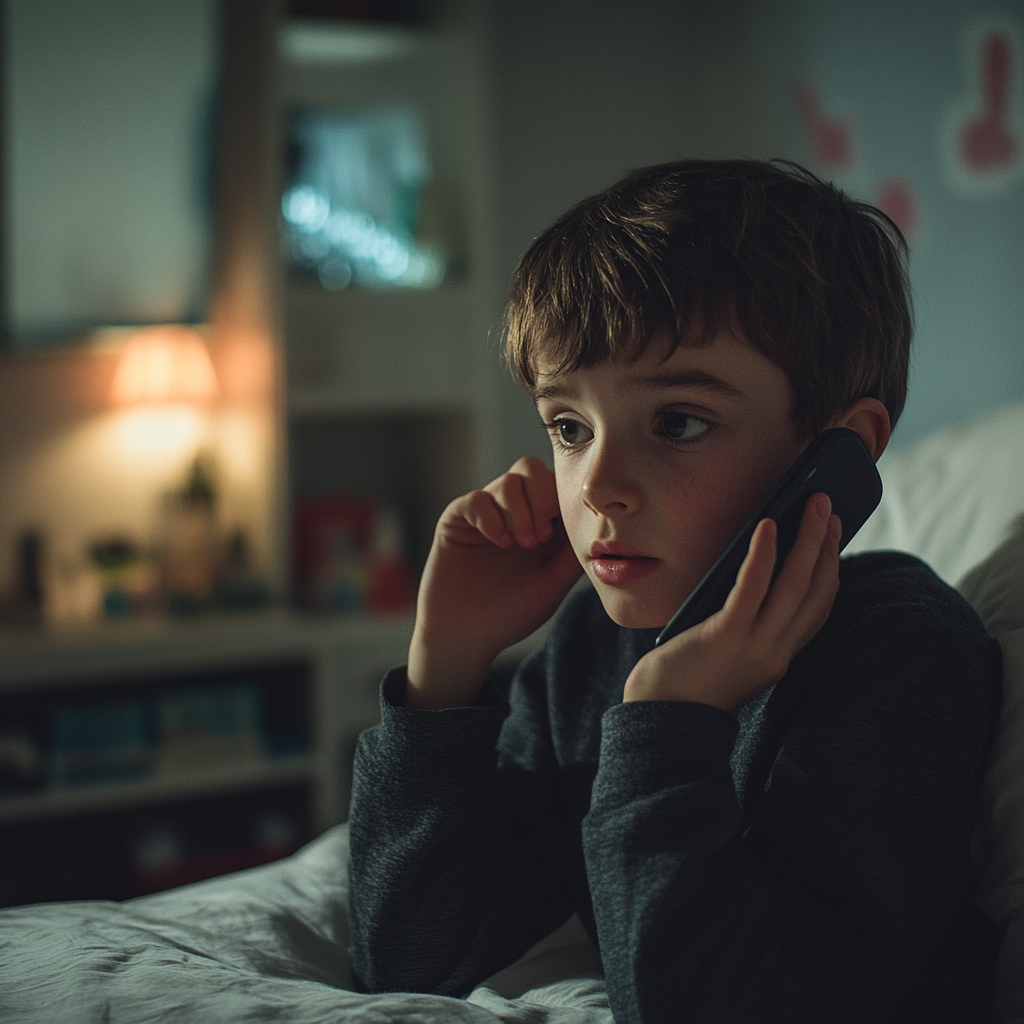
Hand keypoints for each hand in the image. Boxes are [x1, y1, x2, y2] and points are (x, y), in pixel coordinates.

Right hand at [408, 457, 582, 708]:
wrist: (466, 636)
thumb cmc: (512, 613)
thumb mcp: (554, 581)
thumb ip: (574, 549)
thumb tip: (600, 522)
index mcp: (541, 522)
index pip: (557, 484)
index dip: (563, 498)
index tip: (559, 533)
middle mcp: (514, 511)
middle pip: (532, 469)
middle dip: (541, 497)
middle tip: (539, 538)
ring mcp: (486, 512)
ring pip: (508, 480)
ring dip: (518, 511)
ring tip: (518, 545)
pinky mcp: (458, 519)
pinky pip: (476, 498)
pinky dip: (490, 516)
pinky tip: (497, 541)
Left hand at [623, 493, 841, 709]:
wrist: (657, 719)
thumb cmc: (683, 677)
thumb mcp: (727, 650)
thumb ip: (746, 621)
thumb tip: (756, 566)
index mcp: (778, 656)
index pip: (818, 607)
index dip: (830, 567)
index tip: (834, 534)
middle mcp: (776, 653)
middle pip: (815, 590)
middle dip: (827, 543)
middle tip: (829, 505)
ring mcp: (754, 646)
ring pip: (794, 585)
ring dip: (809, 539)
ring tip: (813, 503)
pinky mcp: (725, 637)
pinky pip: (751, 589)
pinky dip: (763, 555)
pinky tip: (767, 525)